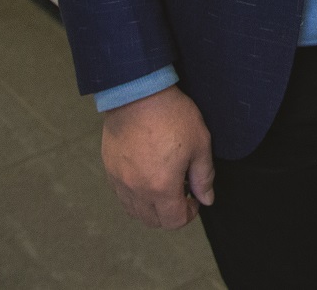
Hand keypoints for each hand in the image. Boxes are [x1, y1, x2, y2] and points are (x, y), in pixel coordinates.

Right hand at [101, 85, 215, 228]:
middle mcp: (137, 190)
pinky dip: (135, 196)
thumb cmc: (172, 116)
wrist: (138, 94)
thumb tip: (206, 199)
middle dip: (170, 213)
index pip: (174, 221)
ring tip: (163, 185)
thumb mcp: (199, 144)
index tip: (194, 198)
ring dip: (151, 207)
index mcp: (161, 187)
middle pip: (153, 221)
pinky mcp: (110, 170)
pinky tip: (146, 176)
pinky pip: (122, 196)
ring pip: (134, 212)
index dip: (189, 214)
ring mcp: (120, 181)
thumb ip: (203, 176)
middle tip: (181, 191)